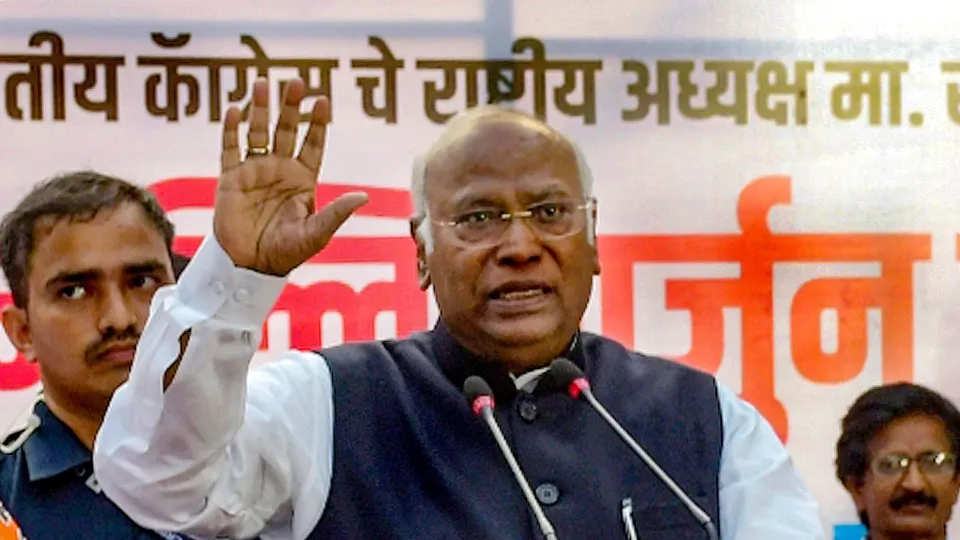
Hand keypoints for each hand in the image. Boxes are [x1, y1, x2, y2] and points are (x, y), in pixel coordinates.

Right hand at [214, 77, 367, 275]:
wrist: (250, 266)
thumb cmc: (286, 252)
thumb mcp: (316, 233)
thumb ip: (337, 213)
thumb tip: (363, 196)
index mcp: (302, 179)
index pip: (312, 144)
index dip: (317, 123)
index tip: (322, 101)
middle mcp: (279, 169)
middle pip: (287, 130)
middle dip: (291, 107)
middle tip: (296, 82)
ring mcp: (255, 170)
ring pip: (258, 132)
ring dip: (259, 108)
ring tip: (262, 83)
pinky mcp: (231, 178)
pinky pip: (231, 148)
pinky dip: (232, 129)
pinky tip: (236, 110)